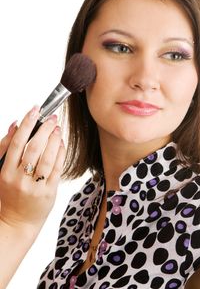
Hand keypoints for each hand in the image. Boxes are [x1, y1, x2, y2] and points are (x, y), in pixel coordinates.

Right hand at [0, 106, 65, 234]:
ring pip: (47, 157)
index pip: (17, 143)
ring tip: (57, 128)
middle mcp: (20, 179)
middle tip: (52, 117)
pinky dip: (60, 153)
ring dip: (54, 139)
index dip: (27, 124)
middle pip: (34, 148)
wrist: (16, 222)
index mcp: (5, 172)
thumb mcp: (0, 171)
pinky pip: (57, 168)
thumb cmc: (9, 194)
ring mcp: (35, 187)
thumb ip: (5, 147)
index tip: (34, 110)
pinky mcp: (49, 192)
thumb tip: (14, 124)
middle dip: (44, 129)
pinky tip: (60, 143)